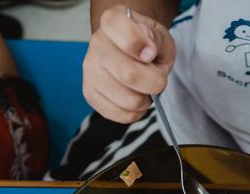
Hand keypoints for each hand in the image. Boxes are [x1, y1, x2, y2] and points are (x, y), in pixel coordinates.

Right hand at [83, 5, 175, 122]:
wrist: (130, 51)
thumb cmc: (146, 43)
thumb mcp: (159, 35)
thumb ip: (156, 40)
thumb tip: (147, 52)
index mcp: (113, 22)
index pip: (126, 36)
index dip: (144, 49)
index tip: (152, 54)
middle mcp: (96, 44)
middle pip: (129, 75)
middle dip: (155, 82)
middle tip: (159, 78)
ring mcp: (90, 71)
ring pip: (128, 100)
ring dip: (146, 100)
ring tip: (145, 88)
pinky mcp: (90, 94)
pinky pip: (121, 114)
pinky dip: (136, 112)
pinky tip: (136, 98)